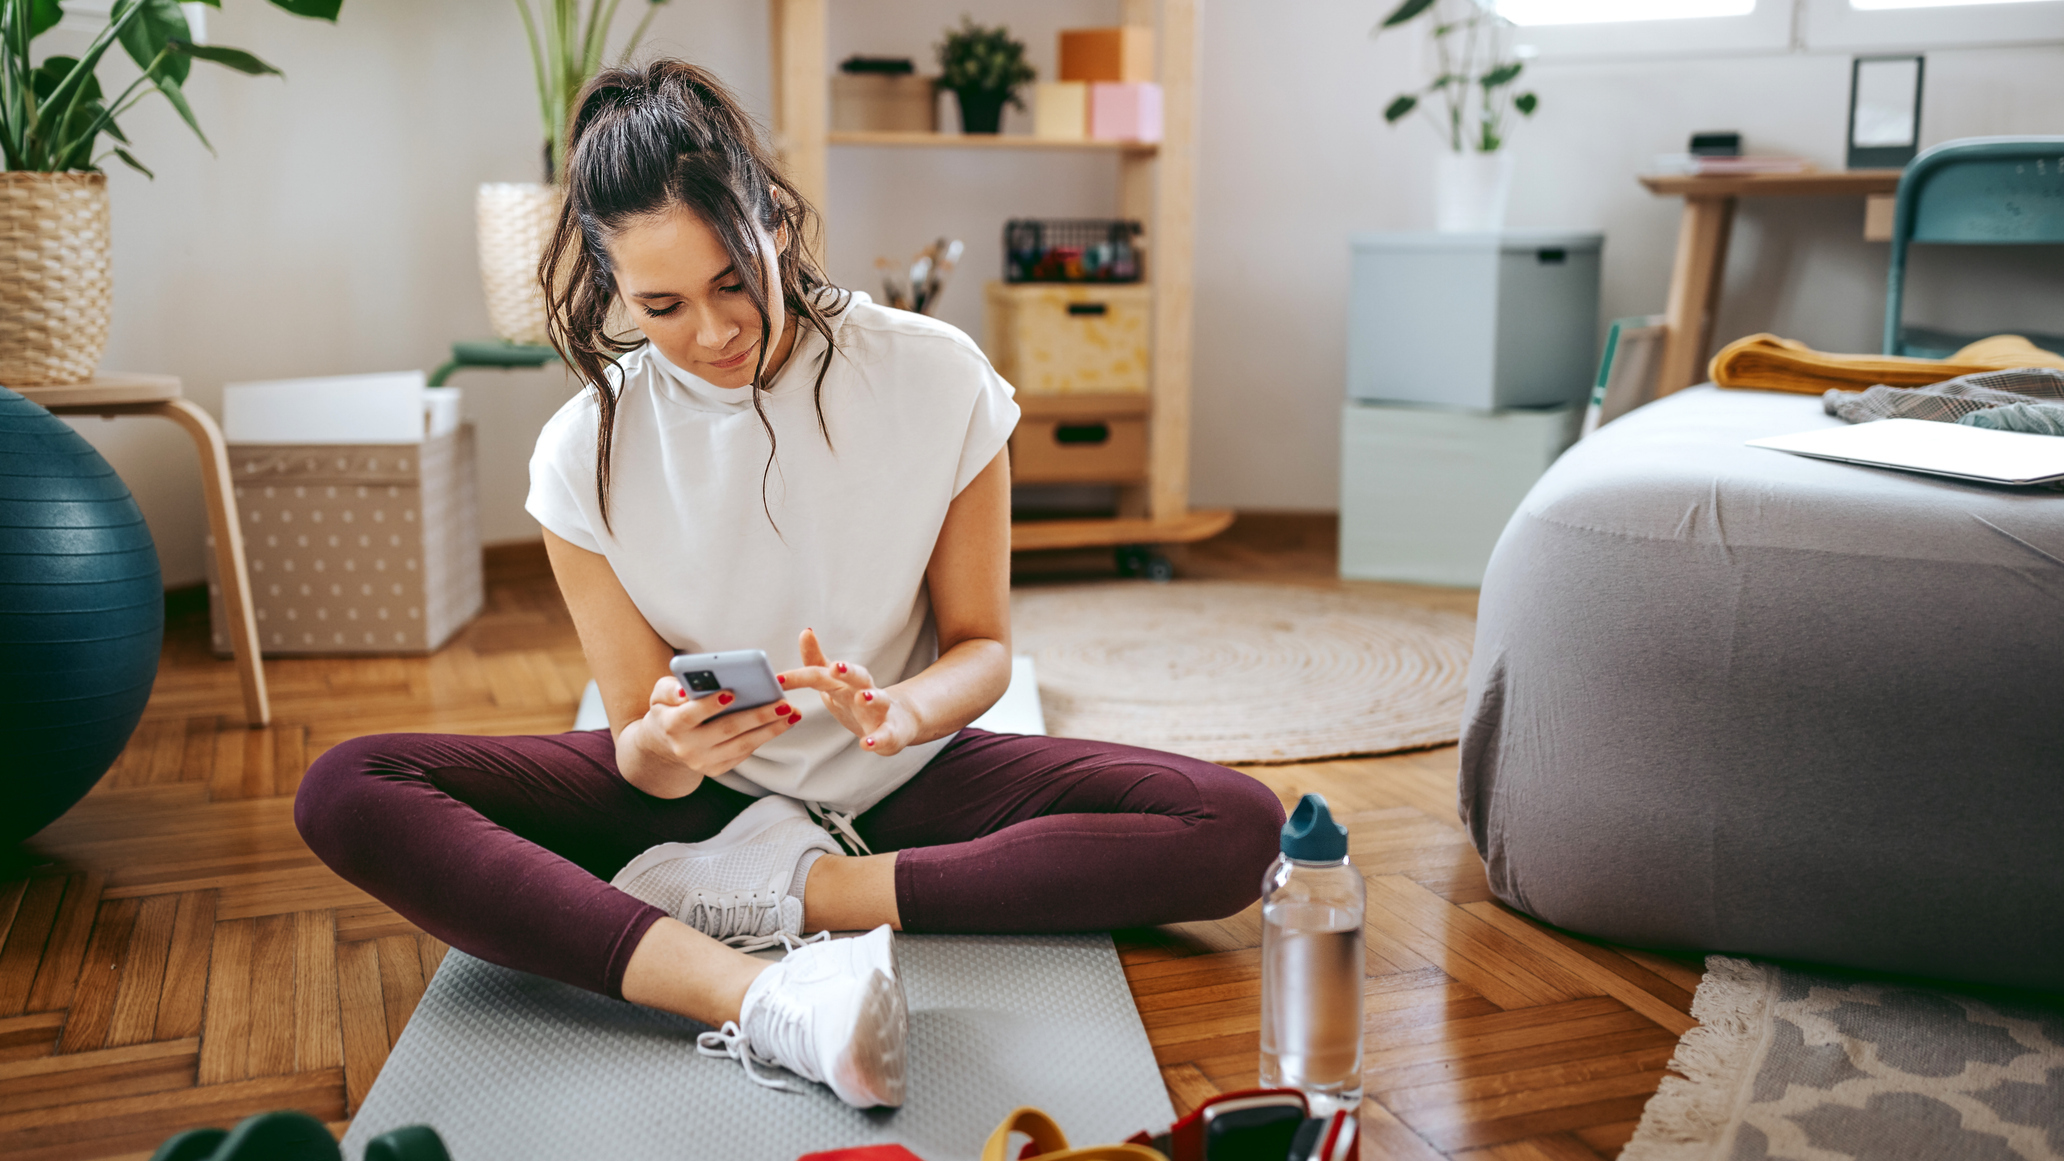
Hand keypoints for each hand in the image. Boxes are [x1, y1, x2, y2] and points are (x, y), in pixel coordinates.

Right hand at [624, 674, 801, 795]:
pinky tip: (782, 723)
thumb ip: (671, 688)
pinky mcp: (717, 769)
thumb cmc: (670, 708)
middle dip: (757, 716)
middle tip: (783, 703)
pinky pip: (744, 752)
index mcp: (671, 725)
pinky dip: (764, 737)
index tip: (731, 692)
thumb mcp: (661, 694)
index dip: (710, 705)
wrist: (666, 742)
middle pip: (726, 730)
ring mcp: (703, 762)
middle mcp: (687, 748)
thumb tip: (687, 690)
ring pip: (741, 745)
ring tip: (791, 713)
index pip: (690, 715)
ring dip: (770, 729)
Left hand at [778, 628, 919, 756]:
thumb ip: (816, 661)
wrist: (898, 721)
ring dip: (872, 697)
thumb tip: (805, 631)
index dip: (799, 676)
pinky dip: (879, 740)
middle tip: (835, 668)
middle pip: (858, 676)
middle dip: (848, 671)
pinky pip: (887, 735)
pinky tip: (867, 744)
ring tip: (863, 698)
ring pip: (879, 699)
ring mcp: (880, 710)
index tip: (777, 680)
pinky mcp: (892, 732)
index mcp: (845, 682)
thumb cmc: (857, 701)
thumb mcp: (833, 682)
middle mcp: (864, 691)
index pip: (821, 673)